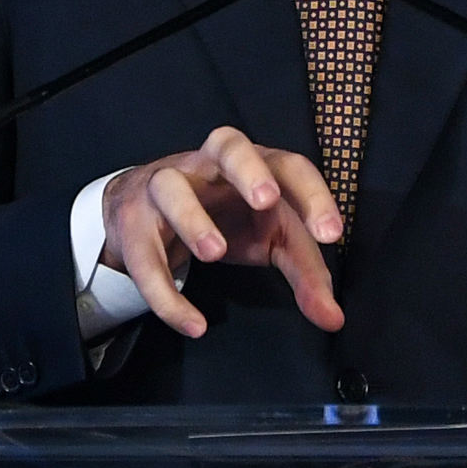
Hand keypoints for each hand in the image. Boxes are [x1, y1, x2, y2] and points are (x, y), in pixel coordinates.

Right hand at [100, 126, 344, 338]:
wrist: (146, 212)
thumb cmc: (226, 216)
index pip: (289, 164)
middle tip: (268, 200)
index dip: (312, 193)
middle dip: (248, 169)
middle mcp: (210, 164)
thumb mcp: (272, 239)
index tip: (330, 234)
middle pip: (228, 143)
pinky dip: (165, 292)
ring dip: (192, 218)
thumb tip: (333, 319)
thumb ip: (306, 274)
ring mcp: (166, 186)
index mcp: (256, 163)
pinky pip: (144, 253)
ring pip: (171, 187)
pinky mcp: (133, 221)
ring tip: (214, 254)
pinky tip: (192, 323)